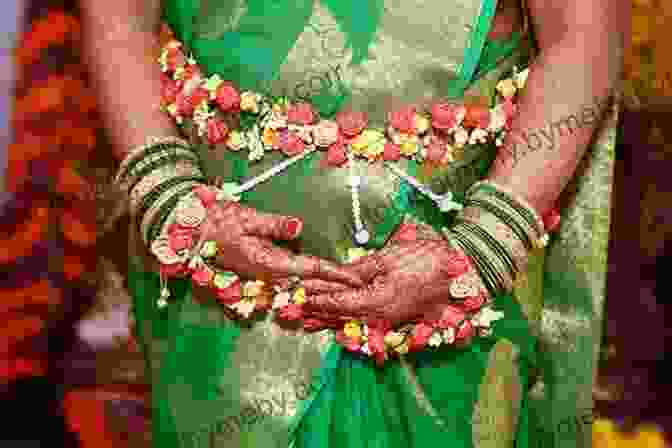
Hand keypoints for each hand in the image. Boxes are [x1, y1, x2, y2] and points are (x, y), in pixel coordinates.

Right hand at [199, 200, 363, 286]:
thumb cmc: (216, 221)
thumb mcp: (245, 217)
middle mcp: (268, 274)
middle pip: (309, 283)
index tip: (354, 278)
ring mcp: (263, 276)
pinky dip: (306, 286)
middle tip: (360, 289)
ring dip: (322, 290)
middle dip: (335, 287)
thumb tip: (298, 227)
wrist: (188, 233)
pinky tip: (317, 289)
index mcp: (268, 262)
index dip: (333, 273)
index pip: (309, 269)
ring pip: (300, 287)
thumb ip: (274, 225)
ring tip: (345, 293)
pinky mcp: (259, 273)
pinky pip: (288, 284)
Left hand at [300, 223, 471, 326]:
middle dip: (316, 314)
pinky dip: (348, 321)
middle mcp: (380, 316)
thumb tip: (334, 277)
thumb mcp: (387, 258)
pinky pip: (366, 321)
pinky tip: (338, 325)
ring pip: (352, 321)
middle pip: (341, 317)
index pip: (338, 303)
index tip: (297, 297)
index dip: (316, 300)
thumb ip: (358, 271)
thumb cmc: (424, 259)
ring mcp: (389, 319)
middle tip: (292, 313)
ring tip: (306, 322)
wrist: (461, 270)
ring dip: (328, 320)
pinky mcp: (396, 316)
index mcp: (376, 302)